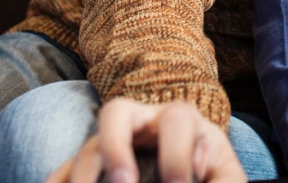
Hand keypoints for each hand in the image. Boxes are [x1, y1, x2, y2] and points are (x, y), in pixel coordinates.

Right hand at [46, 99, 245, 182]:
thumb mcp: (224, 174)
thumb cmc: (209, 171)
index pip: (176, 119)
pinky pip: (63, 172)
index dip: (176, 155)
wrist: (195, 169)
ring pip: (87, 147)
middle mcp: (140, 123)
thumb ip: (222, 181)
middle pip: (116, 111)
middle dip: (115, 146)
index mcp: (181, 119)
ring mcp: (111, 142)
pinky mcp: (90, 167)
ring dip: (84, 176)